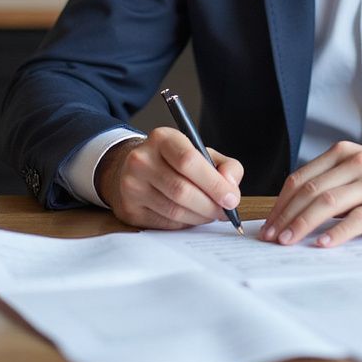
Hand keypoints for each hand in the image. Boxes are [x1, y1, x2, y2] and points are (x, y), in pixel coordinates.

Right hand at [94, 128, 242, 229]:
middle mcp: (142, 160)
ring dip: (199, 217)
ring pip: (174, 210)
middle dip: (210, 205)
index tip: (231, 199)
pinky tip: (192, 217)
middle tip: (225, 212)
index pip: (188, 160)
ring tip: (210, 214)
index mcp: (162, 138)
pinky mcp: (129, 209)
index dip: (213, 183)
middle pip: (181, 190)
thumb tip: (231, 188)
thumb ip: (226, 166)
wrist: (132, 169)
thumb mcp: (201, 152)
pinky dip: (185, 224)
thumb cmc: (174, 161)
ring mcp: (132, 186)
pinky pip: (165, 223)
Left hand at [259, 142, 361, 247]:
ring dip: (303, 224)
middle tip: (271, 239)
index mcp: (342, 153)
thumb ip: (331, 183)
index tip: (268, 226)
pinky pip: (357, 218)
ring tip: (288, 243)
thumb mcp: (358, 171)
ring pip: (328, 202)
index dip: (280, 204)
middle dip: (285, 217)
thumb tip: (292, 213)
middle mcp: (356, 162)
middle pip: (309, 191)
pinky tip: (323, 244)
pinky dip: (337, 232)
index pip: (300, 178)